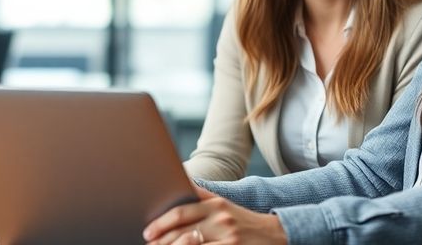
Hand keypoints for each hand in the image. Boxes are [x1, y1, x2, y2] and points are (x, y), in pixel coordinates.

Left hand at [143, 187, 286, 244]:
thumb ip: (200, 195)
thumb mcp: (223, 203)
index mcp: (215, 204)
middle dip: (162, 240)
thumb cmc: (242, 220)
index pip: (181, 212)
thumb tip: (179, 183)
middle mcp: (221, 218)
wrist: (274, 233)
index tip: (148, 232)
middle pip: (183, 231)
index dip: (161, 223)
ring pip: (191, 244)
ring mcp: (228, 236)